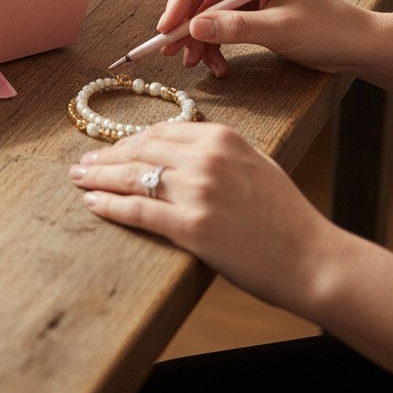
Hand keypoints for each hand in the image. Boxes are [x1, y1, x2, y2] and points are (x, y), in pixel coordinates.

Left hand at [69, 122, 342, 315]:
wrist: (313, 259)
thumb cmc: (286, 216)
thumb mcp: (255, 164)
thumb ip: (217, 150)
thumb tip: (176, 147)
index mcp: (221, 138)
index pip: (159, 132)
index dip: (128, 141)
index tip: (109, 147)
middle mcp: (205, 158)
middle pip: (140, 151)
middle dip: (106, 157)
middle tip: (83, 163)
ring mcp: (197, 191)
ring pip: (133, 177)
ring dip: (99, 178)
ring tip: (79, 180)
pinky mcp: (192, 226)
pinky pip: (139, 210)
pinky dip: (111, 206)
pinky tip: (93, 204)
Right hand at [156, 0, 365, 77]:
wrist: (357, 47)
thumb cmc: (328, 30)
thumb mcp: (279, 29)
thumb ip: (235, 27)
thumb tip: (194, 28)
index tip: (167, 26)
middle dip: (186, 23)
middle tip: (169, 48)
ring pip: (208, 12)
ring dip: (199, 38)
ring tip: (194, 63)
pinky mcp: (251, 11)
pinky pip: (221, 25)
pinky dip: (214, 45)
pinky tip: (217, 65)